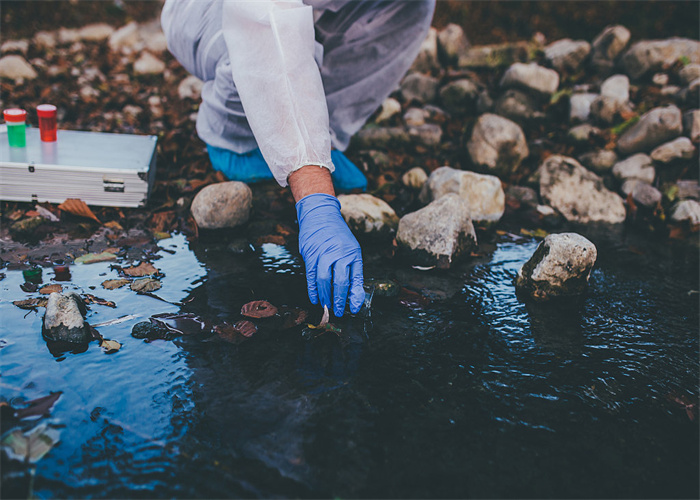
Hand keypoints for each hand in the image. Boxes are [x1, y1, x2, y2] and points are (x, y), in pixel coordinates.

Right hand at [296, 193, 364, 315]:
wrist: (320, 214)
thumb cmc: (338, 236)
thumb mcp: (351, 250)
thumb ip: (353, 271)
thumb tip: (355, 296)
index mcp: (352, 252)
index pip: (355, 278)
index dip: (355, 296)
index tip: (354, 309)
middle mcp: (339, 252)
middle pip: (339, 281)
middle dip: (338, 300)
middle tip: (338, 312)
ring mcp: (323, 252)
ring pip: (323, 280)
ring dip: (325, 296)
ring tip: (327, 307)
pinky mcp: (310, 253)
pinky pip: (311, 275)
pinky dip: (313, 289)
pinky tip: (315, 298)